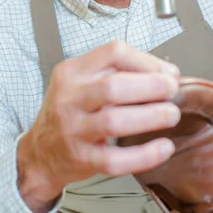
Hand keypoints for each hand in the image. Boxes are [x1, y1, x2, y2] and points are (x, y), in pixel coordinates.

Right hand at [17, 41, 180, 212]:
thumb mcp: (81, 82)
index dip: (146, 61)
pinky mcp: (81, 159)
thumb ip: (116, 74)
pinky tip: (163, 148)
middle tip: (172, 90)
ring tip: (171, 115)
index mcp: (72, 72)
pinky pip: (115, 159)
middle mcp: (69, 98)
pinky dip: (144, 155)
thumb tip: (166, 74)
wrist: (40, 153)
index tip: (167, 72)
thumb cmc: (69, 113)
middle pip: (113, 86)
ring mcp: (73, 130)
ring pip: (113, 121)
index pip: (113, 53)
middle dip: (151, 86)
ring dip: (150, 117)